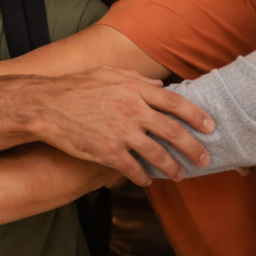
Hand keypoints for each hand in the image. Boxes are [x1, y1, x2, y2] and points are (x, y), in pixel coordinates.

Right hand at [36, 67, 214, 185]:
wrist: (46, 106)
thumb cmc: (75, 87)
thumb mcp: (107, 73)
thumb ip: (136, 79)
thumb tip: (159, 85)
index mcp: (134, 90)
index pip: (175, 103)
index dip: (196, 115)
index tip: (209, 126)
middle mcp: (133, 111)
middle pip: (173, 131)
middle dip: (192, 147)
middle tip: (204, 158)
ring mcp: (121, 133)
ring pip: (157, 154)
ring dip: (172, 167)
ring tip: (180, 175)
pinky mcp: (108, 152)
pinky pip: (132, 169)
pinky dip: (142, 177)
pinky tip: (147, 182)